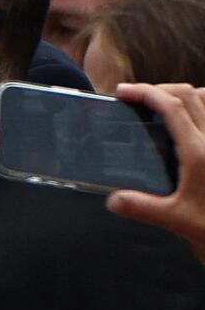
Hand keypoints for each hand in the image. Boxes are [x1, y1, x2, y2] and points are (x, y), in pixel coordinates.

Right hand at [107, 83, 204, 259]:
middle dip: (159, 89)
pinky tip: (191, 120)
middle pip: (188, 94)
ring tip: (164, 105)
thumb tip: (113, 200)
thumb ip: (142, 208)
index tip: (124, 92)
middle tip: (138, 98)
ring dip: (184, 94)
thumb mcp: (177, 220)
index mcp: (198, 153)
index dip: (145, 92)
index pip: (171, 106)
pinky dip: (202, 105)